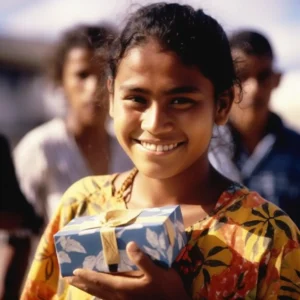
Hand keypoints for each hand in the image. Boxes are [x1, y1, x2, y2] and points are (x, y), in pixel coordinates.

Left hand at [66, 242, 189, 299]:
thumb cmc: (167, 290)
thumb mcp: (158, 273)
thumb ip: (143, 260)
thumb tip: (130, 244)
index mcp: (124, 288)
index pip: (100, 280)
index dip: (87, 275)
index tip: (75, 270)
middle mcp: (120, 297)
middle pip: (96, 289)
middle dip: (82, 283)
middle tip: (69, 278)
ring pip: (100, 295)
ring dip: (88, 289)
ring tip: (79, 284)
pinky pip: (108, 299)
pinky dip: (99, 294)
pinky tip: (100, 293)